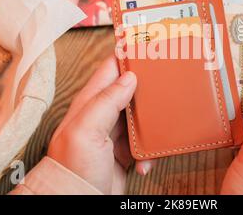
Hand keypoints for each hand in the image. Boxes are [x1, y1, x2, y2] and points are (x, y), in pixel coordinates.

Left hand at [47, 56, 154, 193]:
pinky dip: (150, 151)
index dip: (128, 54)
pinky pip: (144, 143)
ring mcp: (114, 134)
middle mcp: (103, 114)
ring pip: (141, 116)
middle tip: (169, 78)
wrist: (78, 202)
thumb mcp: (85, 130)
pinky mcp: (124, 153)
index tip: (148, 43)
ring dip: (154, 121)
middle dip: (149, 85)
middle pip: (131, 90)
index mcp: (91, 102)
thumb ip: (105, 101)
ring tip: (164, 125)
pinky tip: (146, 162)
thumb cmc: (73, 168)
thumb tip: (129, 78)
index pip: (111, 68)